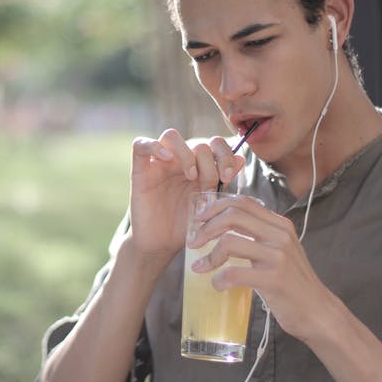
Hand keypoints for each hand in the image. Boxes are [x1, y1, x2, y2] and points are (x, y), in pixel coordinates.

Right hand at [128, 129, 245, 261]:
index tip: (228, 176)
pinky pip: (141, 145)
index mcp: (199, 166)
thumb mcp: (211, 205)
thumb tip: (241, 159)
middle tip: (209, 185)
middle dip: (209, 163)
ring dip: (187, 153)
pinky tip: (168, 159)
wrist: (162, 247)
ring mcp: (159, 164)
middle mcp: (179, 161)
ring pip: (170, 135)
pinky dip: (155, 146)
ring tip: (191, 176)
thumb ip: (223, 182)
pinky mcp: (140, 171)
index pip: (215, 143)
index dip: (225, 154)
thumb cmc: (187, 226)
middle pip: (197, 141)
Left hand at [186, 195, 337, 341]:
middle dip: (206, 227)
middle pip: (233, 215)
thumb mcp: (280, 251)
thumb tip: (223, 228)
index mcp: (280, 225)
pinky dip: (219, 279)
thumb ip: (259, 237)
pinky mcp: (274, 278)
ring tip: (200, 267)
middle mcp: (280, 235)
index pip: (243, 202)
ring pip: (229, 242)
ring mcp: (279, 256)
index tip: (199, 219)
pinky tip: (218, 286)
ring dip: (209, 256)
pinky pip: (234, 273)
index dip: (216, 207)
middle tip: (193, 242)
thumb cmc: (292, 283)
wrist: (317, 311)